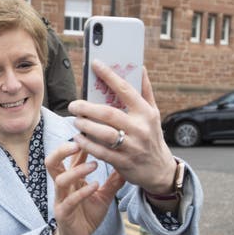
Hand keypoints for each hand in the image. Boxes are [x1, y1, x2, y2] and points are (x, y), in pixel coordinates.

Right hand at [45, 143, 124, 234]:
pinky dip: (82, 192)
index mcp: (71, 179)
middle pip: (52, 162)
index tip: (90, 130)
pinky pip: (70, 200)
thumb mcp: (104, 196)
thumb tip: (128, 165)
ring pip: (60, 179)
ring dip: (77, 170)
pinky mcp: (63, 213)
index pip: (70, 156)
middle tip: (79, 142)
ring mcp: (61, 199)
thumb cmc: (87, 215)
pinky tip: (95, 186)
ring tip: (94, 165)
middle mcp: (63, 186)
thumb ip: (113, 181)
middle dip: (63, 150)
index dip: (77, 142)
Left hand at [68, 61, 176, 193]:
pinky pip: (100, 152)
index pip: (126, 90)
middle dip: (87, 108)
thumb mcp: (153, 114)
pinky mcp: (123, 162)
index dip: (109, 76)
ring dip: (85, 125)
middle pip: (108, 114)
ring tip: (75, 120)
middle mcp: (140, 128)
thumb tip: (140, 67)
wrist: (159, 170)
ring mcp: (132, 146)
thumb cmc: (152, 137)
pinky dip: (87, 144)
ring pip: (103, 133)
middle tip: (73, 105)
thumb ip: (145, 91)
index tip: (95, 64)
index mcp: (146, 112)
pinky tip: (78, 138)